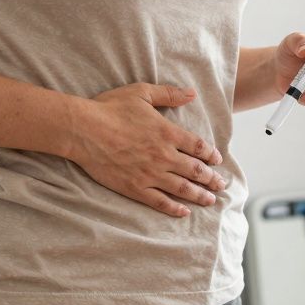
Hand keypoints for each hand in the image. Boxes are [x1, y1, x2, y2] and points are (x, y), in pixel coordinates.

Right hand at [67, 84, 225, 217]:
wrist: (83, 130)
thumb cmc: (110, 108)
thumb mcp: (141, 93)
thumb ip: (169, 94)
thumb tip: (191, 94)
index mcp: (167, 133)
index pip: (198, 146)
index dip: (210, 155)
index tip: (217, 160)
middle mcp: (164, 155)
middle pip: (195, 170)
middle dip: (211, 178)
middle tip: (221, 185)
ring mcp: (150, 173)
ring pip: (182, 188)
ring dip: (199, 195)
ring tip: (211, 200)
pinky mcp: (135, 187)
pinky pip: (159, 201)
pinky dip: (174, 208)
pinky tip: (184, 212)